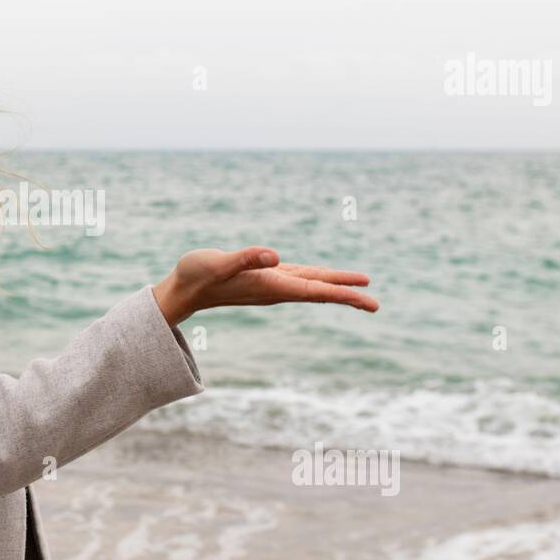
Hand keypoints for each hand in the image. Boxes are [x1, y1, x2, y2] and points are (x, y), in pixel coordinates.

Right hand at [152, 246, 377, 326]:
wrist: (182, 289)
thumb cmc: (197, 274)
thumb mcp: (218, 262)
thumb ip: (245, 258)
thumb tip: (275, 255)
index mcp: (270, 284)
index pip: (314, 290)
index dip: (342, 292)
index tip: (367, 298)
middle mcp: (276, 288)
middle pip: (319, 292)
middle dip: (348, 296)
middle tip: (377, 304)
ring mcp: (272, 284)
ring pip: (312, 286)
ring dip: (337, 288)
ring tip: (361, 288)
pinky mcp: (265, 277)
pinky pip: (301, 280)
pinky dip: (319, 280)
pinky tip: (326, 279)